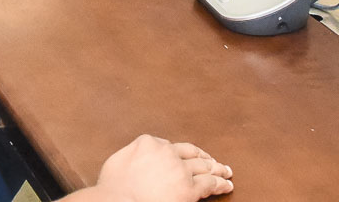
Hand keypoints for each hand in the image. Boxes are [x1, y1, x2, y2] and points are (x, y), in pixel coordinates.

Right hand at [94, 135, 232, 201]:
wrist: (117, 201)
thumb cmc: (111, 188)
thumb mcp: (117, 161)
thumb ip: (131, 154)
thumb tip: (136, 158)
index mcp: (149, 143)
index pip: (171, 145)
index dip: (181, 152)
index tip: (186, 156)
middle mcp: (167, 152)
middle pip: (191, 153)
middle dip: (203, 157)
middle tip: (213, 161)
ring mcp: (180, 170)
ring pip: (204, 167)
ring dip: (217, 168)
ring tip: (226, 171)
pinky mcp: (189, 189)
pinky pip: (210, 185)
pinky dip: (220, 184)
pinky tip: (227, 185)